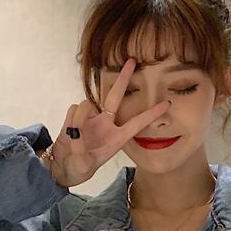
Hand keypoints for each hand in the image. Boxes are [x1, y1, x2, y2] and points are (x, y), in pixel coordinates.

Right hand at [47, 57, 170, 187]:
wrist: (63, 167)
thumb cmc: (79, 169)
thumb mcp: (82, 166)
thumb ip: (81, 150)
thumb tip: (76, 133)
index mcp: (116, 138)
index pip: (136, 123)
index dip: (151, 114)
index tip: (167, 104)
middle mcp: (106, 124)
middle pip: (116, 96)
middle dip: (124, 78)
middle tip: (133, 60)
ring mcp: (91, 119)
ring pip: (86, 105)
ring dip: (80, 118)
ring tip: (74, 137)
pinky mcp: (76, 116)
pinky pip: (74, 110)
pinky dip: (70, 120)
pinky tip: (69, 132)